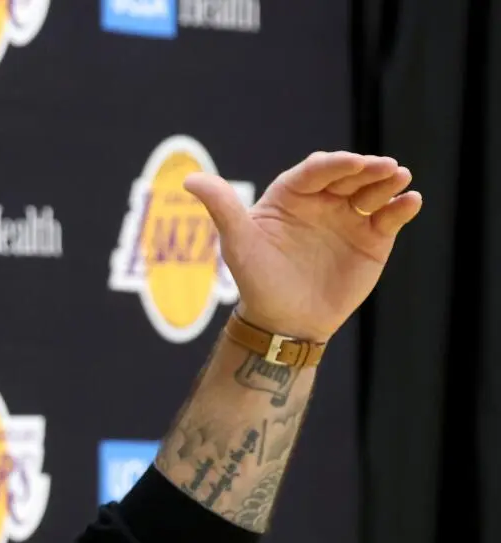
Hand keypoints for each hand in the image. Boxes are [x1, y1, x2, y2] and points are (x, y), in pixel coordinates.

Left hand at [185, 150, 422, 341]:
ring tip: (399, 178)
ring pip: (373, 191)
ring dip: (388, 182)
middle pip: (349, 176)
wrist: (284, 321)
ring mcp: (349, 217)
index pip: (316, 170)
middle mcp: (323, 200)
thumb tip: (189, 179)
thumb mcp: (238, 244)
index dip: (335, 164)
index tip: (351, 162)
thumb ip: (222, 208)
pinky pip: (389, 217)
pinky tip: (410, 202)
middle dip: (367, 169)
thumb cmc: (257, 281)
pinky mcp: (372, 238)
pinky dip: (402, 207)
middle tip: (384, 167)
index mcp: (291, 194)